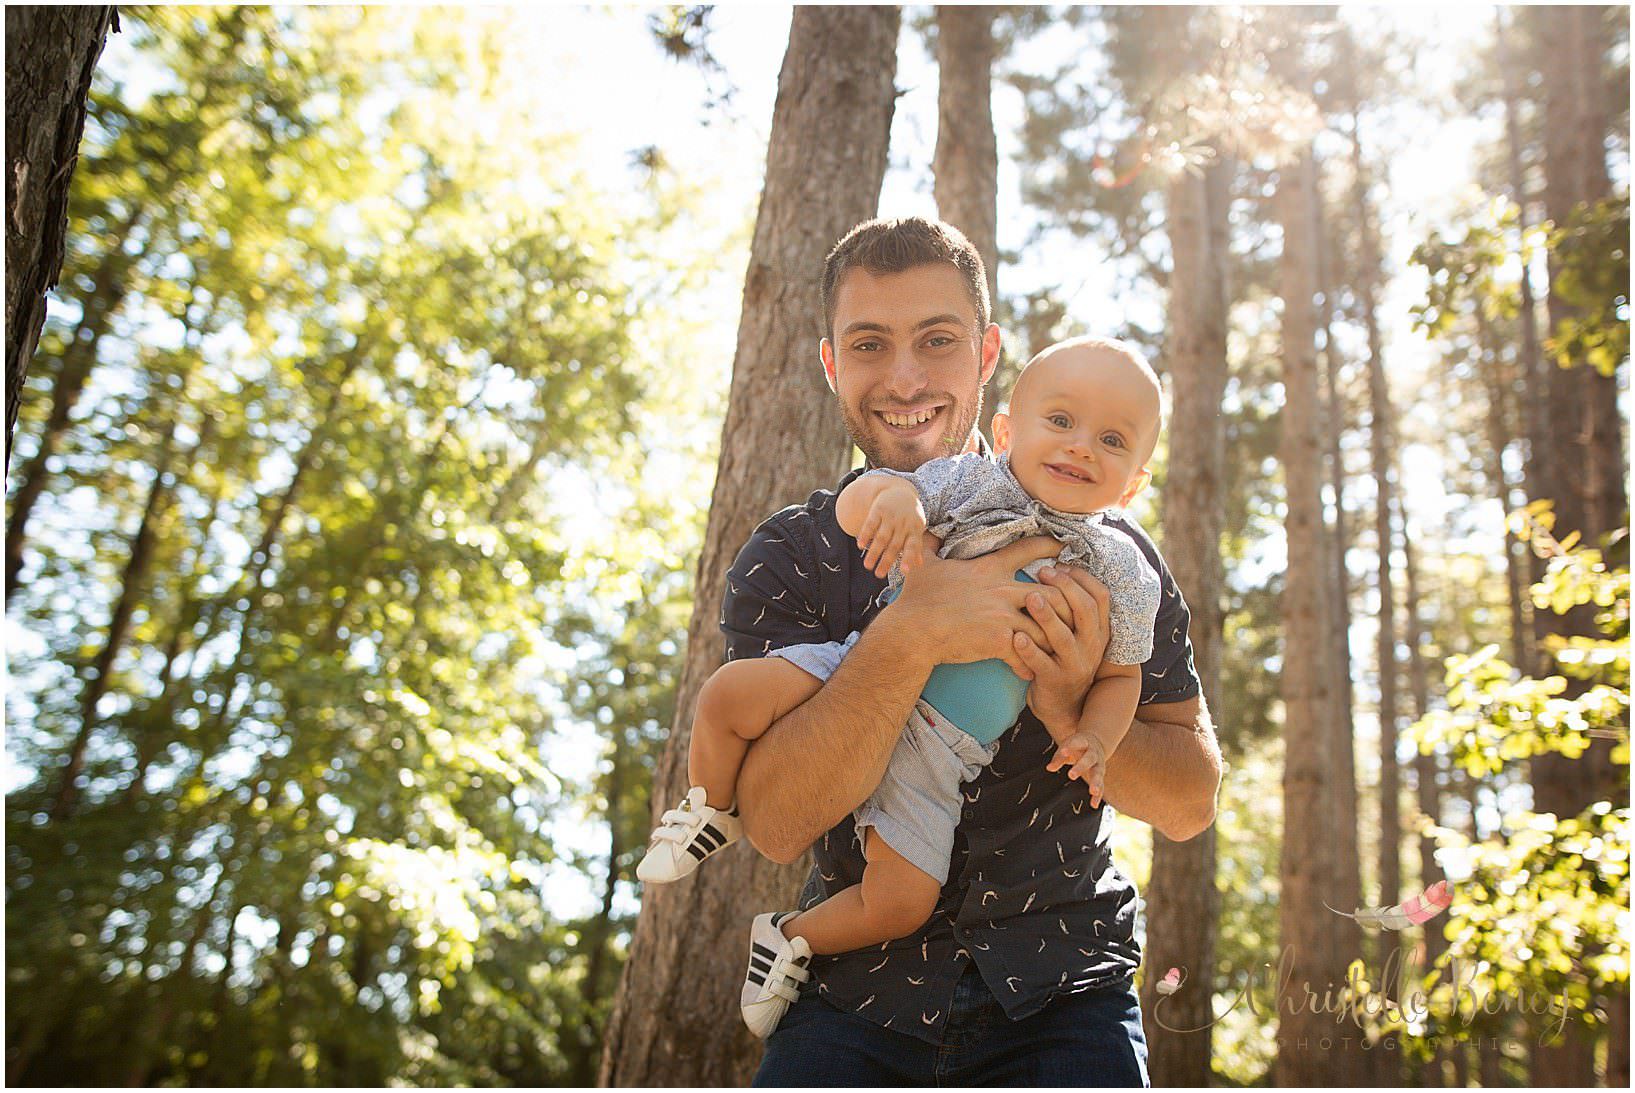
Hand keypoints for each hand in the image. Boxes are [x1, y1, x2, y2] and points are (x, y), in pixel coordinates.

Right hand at [856, 484, 927, 576]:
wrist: (899, 490)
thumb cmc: (909, 515)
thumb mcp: (916, 528)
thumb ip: (916, 546)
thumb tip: (919, 565)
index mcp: (915, 529)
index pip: (913, 545)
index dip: (909, 558)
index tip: (905, 571)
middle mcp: (903, 523)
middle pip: (894, 545)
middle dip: (886, 561)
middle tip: (879, 575)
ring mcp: (890, 516)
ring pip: (881, 537)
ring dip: (874, 552)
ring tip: (867, 566)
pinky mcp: (878, 509)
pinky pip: (871, 524)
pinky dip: (865, 535)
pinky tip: (860, 546)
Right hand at [890, 535, 1066, 679]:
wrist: (911, 630)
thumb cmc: (916, 598)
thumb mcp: (922, 564)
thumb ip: (929, 544)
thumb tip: (926, 529)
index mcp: (989, 569)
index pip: (1027, 550)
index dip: (1050, 545)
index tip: (1065, 547)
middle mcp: (1002, 589)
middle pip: (1053, 592)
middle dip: (1066, 604)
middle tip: (1071, 615)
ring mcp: (1003, 615)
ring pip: (1047, 625)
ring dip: (1052, 639)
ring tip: (1054, 650)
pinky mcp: (999, 640)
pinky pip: (1027, 654)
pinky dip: (1030, 665)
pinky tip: (1029, 673)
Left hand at [1015, 566, 1110, 733]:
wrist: (1064, 706)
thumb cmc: (1062, 657)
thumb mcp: (1076, 633)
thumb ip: (1071, 607)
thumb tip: (1055, 565)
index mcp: (1099, 630)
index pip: (1101, 596)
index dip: (1081, 578)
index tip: (1059, 565)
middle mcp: (1092, 646)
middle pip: (1086, 611)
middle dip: (1065, 588)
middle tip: (1042, 571)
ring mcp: (1075, 664)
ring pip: (1064, 637)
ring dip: (1047, 615)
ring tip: (1029, 597)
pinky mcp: (1055, 681)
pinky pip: (1042, 663)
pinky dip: (1028, 649)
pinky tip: (1015, 636)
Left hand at [1047, 730, 1110, 806]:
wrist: (1097, 742)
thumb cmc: (1077, 746)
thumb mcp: (1067, 747)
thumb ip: (1059, 758)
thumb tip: (1049, 768)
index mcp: (1084, 742)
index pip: (1078, 743)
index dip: (1070, 747)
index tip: (1063, 751)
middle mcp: (1094, 754)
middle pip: (1089, 759)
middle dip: (1081, 766)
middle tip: (1071, 775)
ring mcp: (1099, 765)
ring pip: (1099, 773)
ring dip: (1096, 782)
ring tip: (1093, 791)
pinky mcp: (1101, 775)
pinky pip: (1101, 786)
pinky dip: (1098, 796)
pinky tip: (1094, 805)